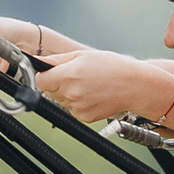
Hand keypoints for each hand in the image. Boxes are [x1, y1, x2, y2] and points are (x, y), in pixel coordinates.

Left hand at [33, 49, 173, 123]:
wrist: (134, 86)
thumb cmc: (112, 67)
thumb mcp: (82, 55)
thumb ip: (57, 60)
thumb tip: (38, 62)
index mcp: (68, 75)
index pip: (39, 80)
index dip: (44, 75)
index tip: (50, 73)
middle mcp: (71, 94)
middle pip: (49, 91)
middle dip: (57, 83)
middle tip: (75, 76)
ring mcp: (77, 108)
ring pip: (61, 101)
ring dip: (68, 93)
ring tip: (87, 85)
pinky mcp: (84, 117)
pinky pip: (72, 109)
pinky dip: (78, 103)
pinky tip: (92, 94)